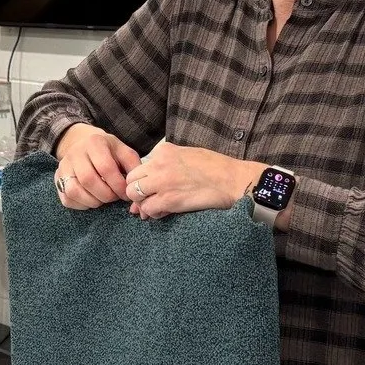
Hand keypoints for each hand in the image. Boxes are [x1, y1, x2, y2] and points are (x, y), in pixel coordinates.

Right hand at [53, 123, 140, 208]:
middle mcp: (75, 153)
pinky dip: (82, 205)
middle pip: (88, 180)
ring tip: (103, 199)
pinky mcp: (57, 179)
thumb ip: (133, 166)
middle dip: (106, 195)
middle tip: (114, 197)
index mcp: (94, 142)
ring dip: (93, 201)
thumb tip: (136, 188)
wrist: (83, 143)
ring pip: (74, 191)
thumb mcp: (123, 151)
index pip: (105, 168)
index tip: (126, 193)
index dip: (118, 185)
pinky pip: (67, 199)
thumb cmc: (107, 151)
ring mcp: (63, 166)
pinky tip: (92, 200)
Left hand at [124, 141, 262, 219]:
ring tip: (157, 207)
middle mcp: (159, 164)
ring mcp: (162, 182)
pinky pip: (148, 209)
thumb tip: (151, 180)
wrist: (233, 180)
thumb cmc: (216, 168)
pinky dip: (153, 213)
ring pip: (134, 195)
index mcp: (164, 151)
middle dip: (137, 192)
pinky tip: (165, 212)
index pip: (139, 167)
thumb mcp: (188, 155)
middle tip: (149, 200)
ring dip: (143, 203)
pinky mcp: (169, 199)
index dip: (143, 181)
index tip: (150, 189)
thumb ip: (167, 164)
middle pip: (131, 180)